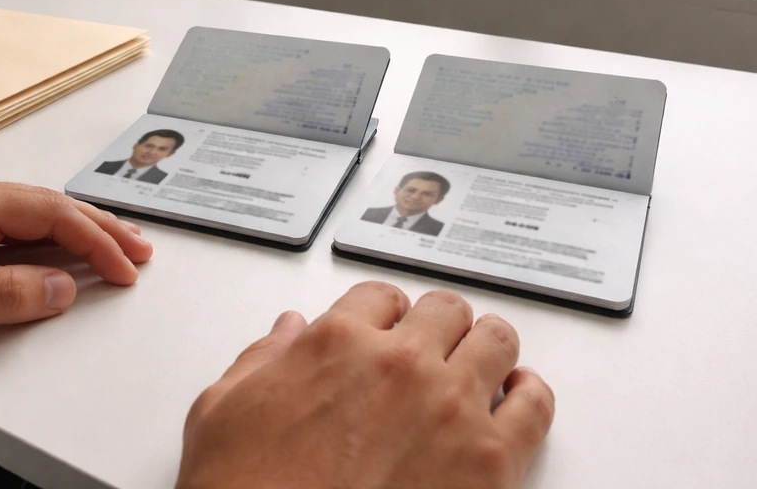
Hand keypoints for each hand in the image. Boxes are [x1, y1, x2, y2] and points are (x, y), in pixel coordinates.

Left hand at [0, 174, 151, 364]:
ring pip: (30, 211)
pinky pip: (7, 224)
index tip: (127, 269)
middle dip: (101, 227)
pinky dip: (44, 237)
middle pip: (49, 204)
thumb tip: (60, 288)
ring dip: (76, 229)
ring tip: (115, 247)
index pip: (51, 214)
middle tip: (141, 250)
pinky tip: (57, 251)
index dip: (97, 242)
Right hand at [177, 282, 553, 488]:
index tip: (388, 327)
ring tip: (479, 364)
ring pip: (496, 340)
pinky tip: (517, 396)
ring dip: (485, 347)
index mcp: (338, 341)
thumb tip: (287, 331)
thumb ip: (261, 357)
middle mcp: (400, 364)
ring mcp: (450, 408)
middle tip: (433, 345)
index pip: (381, 295)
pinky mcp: (489, 462)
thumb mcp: (221, 410)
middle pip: (445, 309)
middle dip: (437, 325)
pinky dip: (530, 394)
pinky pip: (535, 405)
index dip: (384, 313)